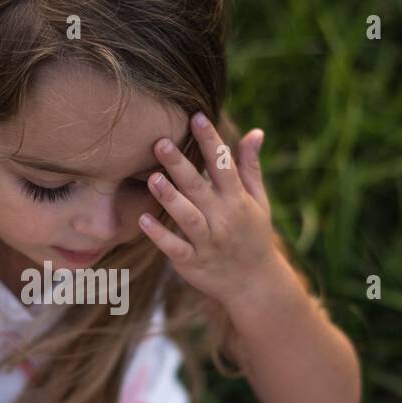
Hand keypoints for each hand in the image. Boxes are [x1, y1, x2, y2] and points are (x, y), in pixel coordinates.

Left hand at [139, 113, 282, 305]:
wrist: (254, 285)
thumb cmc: (253, 235)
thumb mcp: (259, 202)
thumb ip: (250, 167)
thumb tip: (255, 131)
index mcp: (238, 200)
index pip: (224, 166)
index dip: (211, 141)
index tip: (197, 117)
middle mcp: (223, 219)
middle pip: (199, 188)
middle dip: (180, 165)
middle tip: (159, 142)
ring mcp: (208, 242)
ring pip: (188, 217)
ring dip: (170, 198)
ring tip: (152, 178)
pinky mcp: (192, 263)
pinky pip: (175, 248)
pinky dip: (159, 235)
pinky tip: (143, 219)